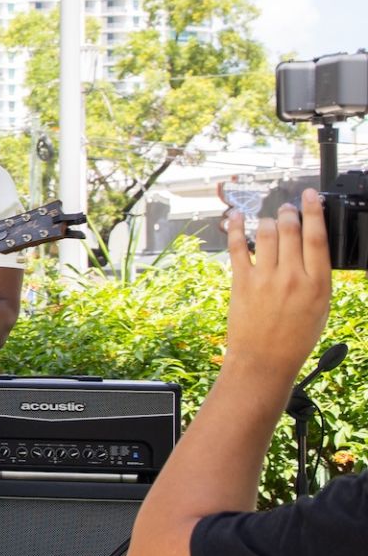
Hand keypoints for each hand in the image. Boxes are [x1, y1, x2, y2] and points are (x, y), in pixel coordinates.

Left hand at [223, 189, 329, 377]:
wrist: (264, 359)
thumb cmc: (295, 336)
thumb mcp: (320, 307)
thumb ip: (316, 276)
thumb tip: (312, 248)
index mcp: (317, 284)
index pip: (318, 238)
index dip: (314, 211)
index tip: (310, 196)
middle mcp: (292, 277)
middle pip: (291, 230)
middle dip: (289, 213)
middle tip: (288, 208)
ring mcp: (265, 278)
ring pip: (266, 234)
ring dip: (268, 221)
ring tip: (270, 219)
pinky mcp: (242, 282)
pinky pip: (237, 247)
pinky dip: (234, 228)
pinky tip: (235, 217)